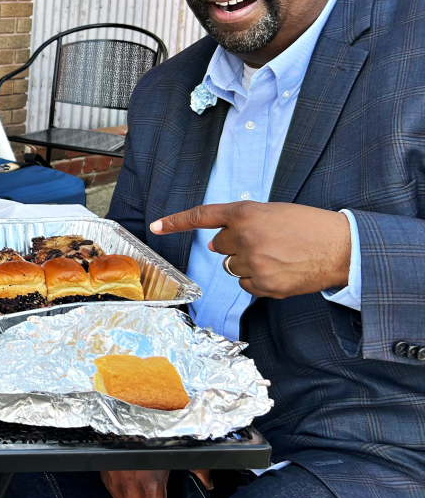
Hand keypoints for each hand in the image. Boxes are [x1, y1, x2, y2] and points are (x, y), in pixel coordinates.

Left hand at [150, 201, 350, 297]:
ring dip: (246, 263)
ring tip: (277, 256)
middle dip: (235, 245)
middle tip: (265, 242)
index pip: (202, 216)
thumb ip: (242, 222)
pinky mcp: (263, 285)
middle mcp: (244, 237)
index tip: (156, 225)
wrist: (342, 248)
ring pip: (231, 267)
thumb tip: (217, 244)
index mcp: (246, 213)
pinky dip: (257, 280)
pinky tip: (279, 270)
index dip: (176, 221)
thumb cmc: (309, 226)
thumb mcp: (273, 212)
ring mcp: (253, 264)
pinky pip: (245, 285)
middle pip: (219, 246)